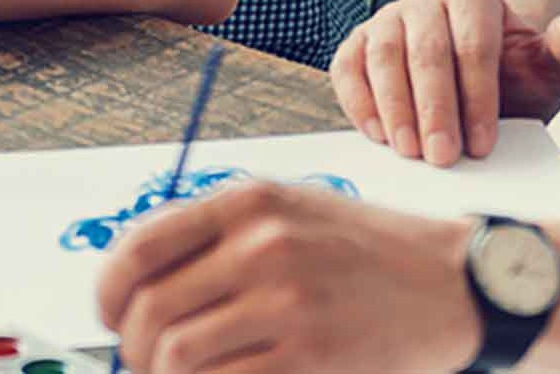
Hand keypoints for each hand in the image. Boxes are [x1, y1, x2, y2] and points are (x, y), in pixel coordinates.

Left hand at [97, 182, 479, 373]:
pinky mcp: (312, 356)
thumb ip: (214, 232)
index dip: (107, 290)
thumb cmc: (363, 247)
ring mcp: (287, 303)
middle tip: (137, 357)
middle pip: (151, 308)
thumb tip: (136, 277)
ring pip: (178, 353)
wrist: (454, 281)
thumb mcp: (286, 207)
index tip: (106, 313)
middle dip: (130, 343)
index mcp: (246, 202)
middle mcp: (261, 246)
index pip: (141, 246)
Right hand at [330, 0, 559, 165]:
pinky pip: (347, 68)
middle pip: (426, 52)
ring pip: (383, 57)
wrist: (474, 76)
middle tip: (441, 155)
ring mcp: (385, 18)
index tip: (482, 143)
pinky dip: (358, 102)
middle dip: (434, 109)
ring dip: (395, 109)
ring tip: (410, 150)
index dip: (478, 97)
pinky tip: (378, 133)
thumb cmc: (510, 74)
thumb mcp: (546, 67)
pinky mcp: (356, 42)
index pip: (473, 45)